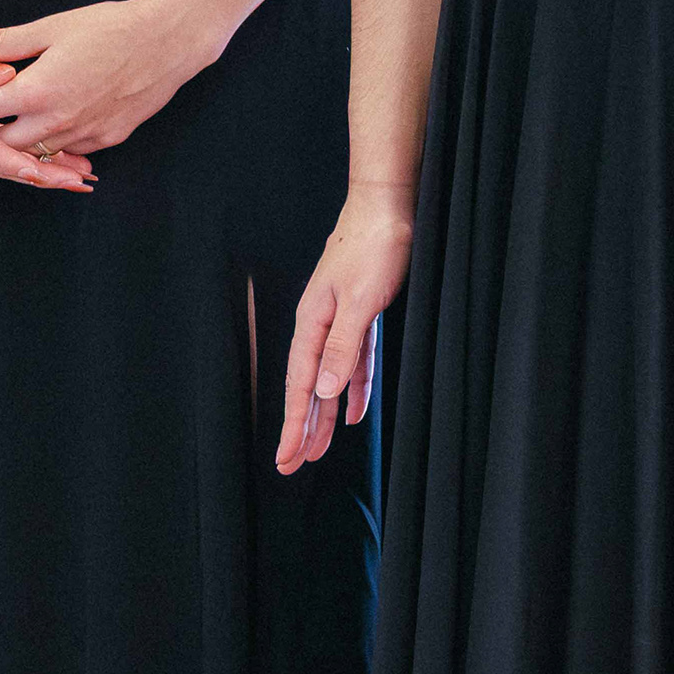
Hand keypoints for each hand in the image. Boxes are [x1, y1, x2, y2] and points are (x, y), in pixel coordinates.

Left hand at [0, 0, 222, 162]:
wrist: (170, 41)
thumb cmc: (110, 25)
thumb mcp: (50, 28)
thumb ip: (1, 44)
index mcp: (38, 91)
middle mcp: (58, 120)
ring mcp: (84, 134)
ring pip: (31, 155)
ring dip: (1, 157)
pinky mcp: (107, 138)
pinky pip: (63, 151)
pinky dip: (41, 153)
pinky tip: (28, 149)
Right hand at [272, 184, 411, 474]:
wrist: (386, 207)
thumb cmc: (372, 247)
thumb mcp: (360, 301)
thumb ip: (341, 347)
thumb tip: (321, 391)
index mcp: (313, 322)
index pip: (301, 385)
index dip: (294, 425)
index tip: (287, 459)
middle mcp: (321, 324)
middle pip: (308, 387)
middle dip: (300, 428)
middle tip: (290, 466)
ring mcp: (339, 320)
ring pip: (328, 379)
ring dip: (322, 415)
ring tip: (316, 450)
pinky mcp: (360, 315)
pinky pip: (352, 364)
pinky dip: (351, 390)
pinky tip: (350, 411)